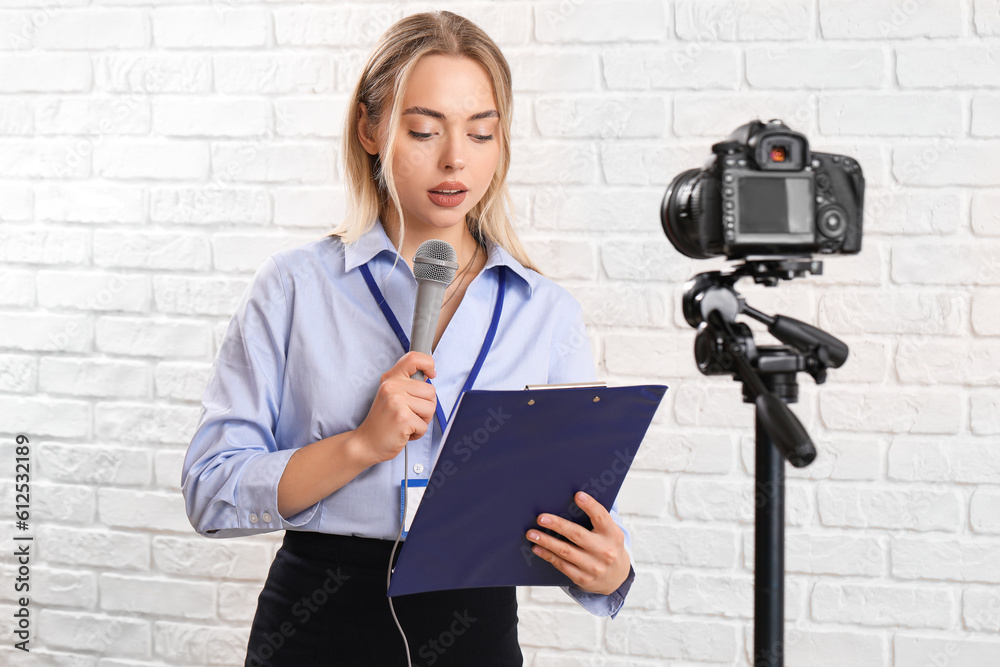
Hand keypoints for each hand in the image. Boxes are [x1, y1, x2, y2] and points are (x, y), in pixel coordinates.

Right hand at [354, 351, 436, 465]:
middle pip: (431, 390)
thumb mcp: (390, 395)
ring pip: (431, 408)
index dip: (428, 363)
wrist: (366, 443)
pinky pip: (425, 425)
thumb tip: (428, 376)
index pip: (414, 358)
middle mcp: (392, 387)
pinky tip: (404, 432)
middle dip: (426, 406)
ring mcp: (397, 402)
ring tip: (407, 422)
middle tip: (410, 413)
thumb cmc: (382, 421)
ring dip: (423, 420)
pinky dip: (418, 433)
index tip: (431, 374)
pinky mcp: (403, 419)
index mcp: (390, 379)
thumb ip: (406, 384)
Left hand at [525, 491, 630, 595]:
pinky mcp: (583, 578)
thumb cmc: (607, 546)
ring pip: (565, 551)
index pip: (601, 517)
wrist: (616, 576)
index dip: (590, 505)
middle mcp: (605, 551)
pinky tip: (537, 548)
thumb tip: (570, 501)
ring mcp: (594, 566)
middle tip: (541, 518)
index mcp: (612, 534)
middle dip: (557, 525)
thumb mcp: (608, 532)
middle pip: (577, 534)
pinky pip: (562, 565)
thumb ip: (595, 519)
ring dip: (546, 541)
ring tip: (532, 533)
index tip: (577, 495)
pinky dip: (547, 555)